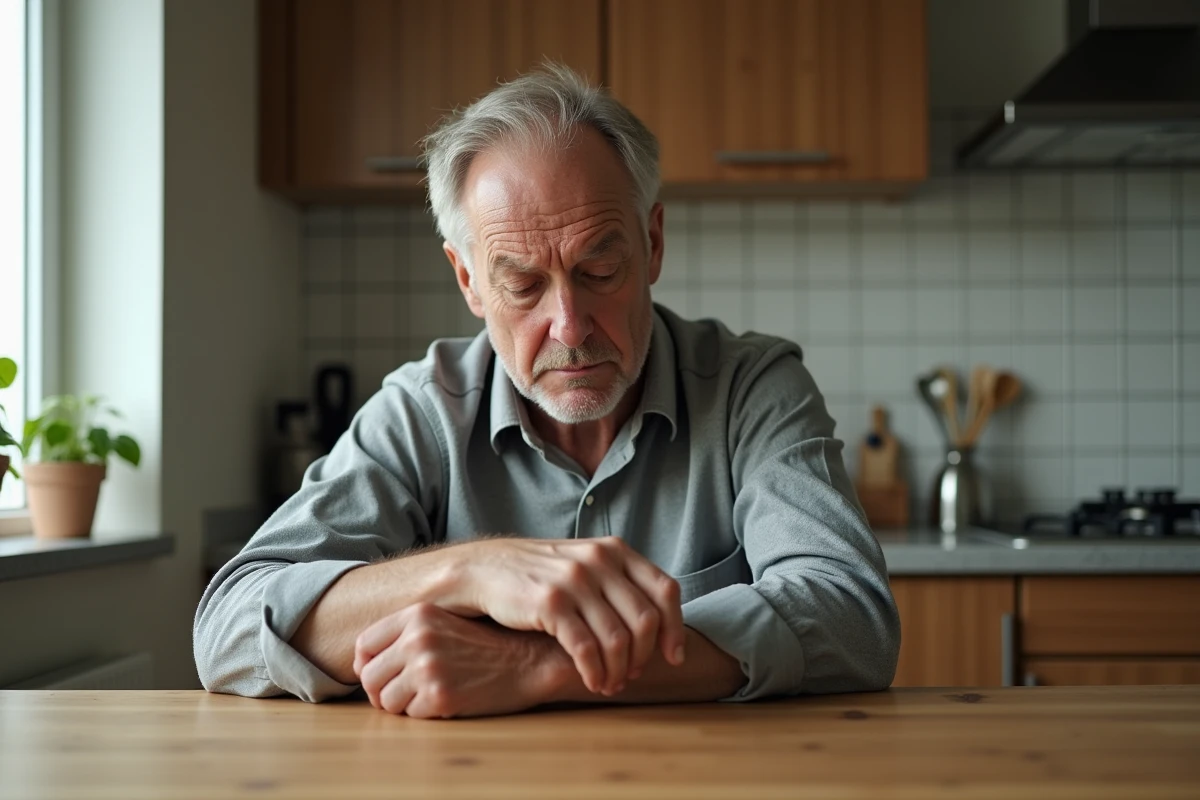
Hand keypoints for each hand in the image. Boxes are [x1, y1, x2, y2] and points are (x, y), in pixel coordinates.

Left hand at [353, 602, 561, 717]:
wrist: (529, 659)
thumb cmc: (487, 644)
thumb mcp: (445, 623)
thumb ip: (405, 633)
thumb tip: (361, 663)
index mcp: (417, 614)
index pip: (364, 645)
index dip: (368, 665)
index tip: (385, 674)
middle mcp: (418, 637)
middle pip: (369, 677)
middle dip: (383, 691)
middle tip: (408, 692)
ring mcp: (428, 667)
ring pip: (386, 701)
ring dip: (405, 705)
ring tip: (433, 694)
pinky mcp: (440, 695)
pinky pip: (411, 716)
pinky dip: (426, 714)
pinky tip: (450, 700)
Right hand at [454, 537, 685, 696]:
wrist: (483, 570)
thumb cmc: (537, 575)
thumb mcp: (584, 564)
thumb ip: (618, 583)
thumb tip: (658, 625)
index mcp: (614, 550)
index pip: (664, 590)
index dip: (674, 627)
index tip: (673, 656)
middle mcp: (599, 560)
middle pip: (645, 620)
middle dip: (644, 656)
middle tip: (632, 675)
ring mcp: (575, 580)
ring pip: (618, 639)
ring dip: (619, 670)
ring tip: (610, 683)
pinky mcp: (551, 603)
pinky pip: (587, 648)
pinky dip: (595, 672)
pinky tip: (592, 681)